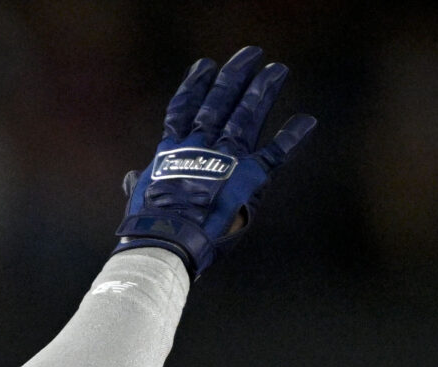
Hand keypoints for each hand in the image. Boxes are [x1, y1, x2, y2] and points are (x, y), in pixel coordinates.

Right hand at [114, 46, 316, 276]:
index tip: (204, 65)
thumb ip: (141, 183)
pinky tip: (306, 121)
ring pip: (246, 116)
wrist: (167, 241)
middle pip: (220, 102)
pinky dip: (292, 137)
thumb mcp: (140, 197)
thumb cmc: (148, 225)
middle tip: (250, 54)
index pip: (184, 109)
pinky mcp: (248, 178)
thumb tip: (130, 177)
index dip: (195, 85)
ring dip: (263, 91)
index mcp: (172, 151)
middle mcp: (201, 147)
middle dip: (235, 77)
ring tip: (276, 70)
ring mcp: (226, 159)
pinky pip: (275, 154)